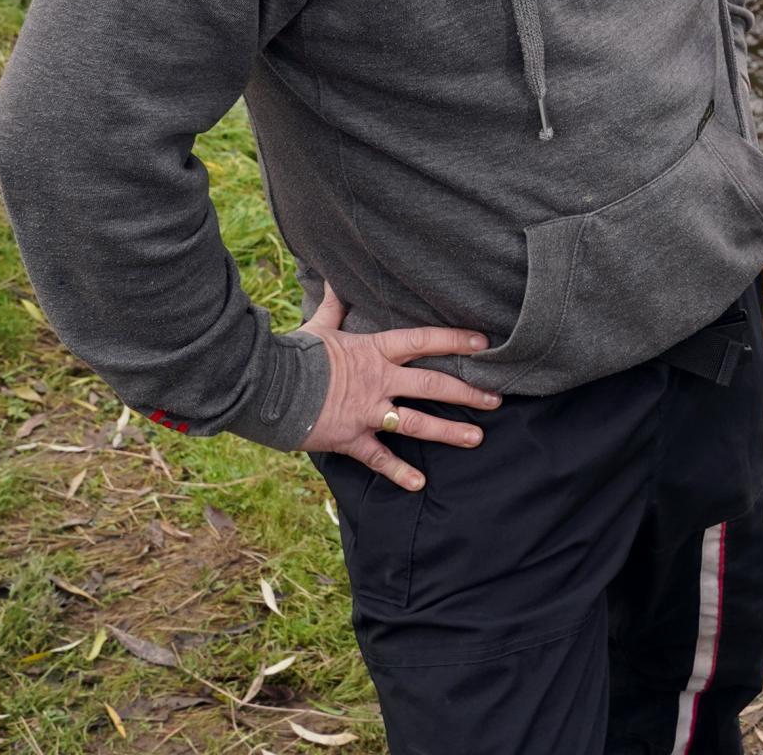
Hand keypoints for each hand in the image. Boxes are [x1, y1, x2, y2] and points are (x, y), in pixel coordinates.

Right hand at [298, 286, 501, 490]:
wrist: (267, 386)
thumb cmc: (294, 354)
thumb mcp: (319, 327)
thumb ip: (333, 306)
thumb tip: (334, 279)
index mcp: (374, 351)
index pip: (423, 342)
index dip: (454, 341)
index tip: (483, 343)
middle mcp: (379, 381)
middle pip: (432, 386)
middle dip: (467, 393)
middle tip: (496, 400)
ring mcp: (368, 411)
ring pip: (416, 423)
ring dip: (448, 432)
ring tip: (477, 438)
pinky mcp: (351, 438)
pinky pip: (379, 458)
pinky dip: (398, 472)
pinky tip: (419, 484)